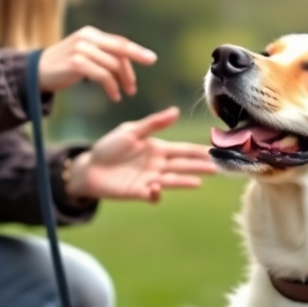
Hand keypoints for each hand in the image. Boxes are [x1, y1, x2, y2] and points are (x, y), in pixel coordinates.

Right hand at [37, 27, 156, 101]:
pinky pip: (102, 75)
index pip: (119, 42)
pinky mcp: (76, 62)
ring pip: (112, 65)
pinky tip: (115, 96)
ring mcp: (81, 48)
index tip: (151, 60)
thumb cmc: (63, 67)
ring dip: (122, 82)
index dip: (136, 52)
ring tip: (125, 94)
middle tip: (143, 78)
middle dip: (136, 62)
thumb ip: (102, 55)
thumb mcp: (84, 56)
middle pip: (120, 49)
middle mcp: (87, 37)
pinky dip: (111, 87)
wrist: (35, 72)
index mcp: (91, 34)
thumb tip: (125, 64)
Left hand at [65, 108, 217, 202]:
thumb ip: (153, 123)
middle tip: (217, 168)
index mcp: (158, 149)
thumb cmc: (110, 147)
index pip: (183, 150)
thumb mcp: (131, 131)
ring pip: (172, 180)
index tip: (215, 151)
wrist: (90, 167)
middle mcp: (158, 165)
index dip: (199, 150)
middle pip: (183, 165)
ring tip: (198, 182)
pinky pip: (152, 194)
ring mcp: (150, 179)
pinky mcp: (138, 192)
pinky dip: (156, 193)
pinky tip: (157, 187)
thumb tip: (176, 111)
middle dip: (199, 166)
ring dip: (184, 182)